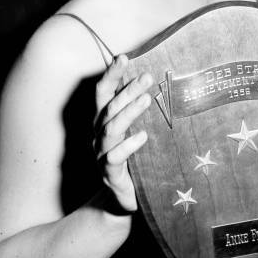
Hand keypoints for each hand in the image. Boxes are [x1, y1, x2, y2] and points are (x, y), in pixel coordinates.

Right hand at [94, 55, 152, 212]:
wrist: (123, 201)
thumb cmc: (134, 160)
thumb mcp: (135, 131)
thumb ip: (140, 111)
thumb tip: (158, 81)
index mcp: (104, 121)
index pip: (103, 93)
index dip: (112, 75)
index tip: (124, 57)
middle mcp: (99, 135)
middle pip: (109, 107)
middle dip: (127, 90)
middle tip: (147, 77)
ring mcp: (101, 155)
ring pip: (110, 129)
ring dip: (128, 112)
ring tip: (147, 99)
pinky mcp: (110, 175)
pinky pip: (114, 158)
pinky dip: (128, 146)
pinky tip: (142, 137)